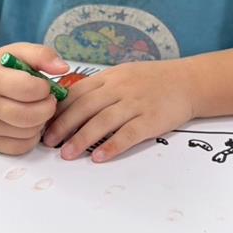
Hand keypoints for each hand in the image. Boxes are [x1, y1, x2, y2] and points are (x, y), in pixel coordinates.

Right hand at [0, 43, 67, 155]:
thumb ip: (43, 55)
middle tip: (47, 100)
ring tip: (36, 109)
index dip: (44, 88)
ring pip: (28, 132)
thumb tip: (63, 68)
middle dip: (48, 108)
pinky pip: (21, 147)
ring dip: (41, 121)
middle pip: (30, 116)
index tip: (44, 85)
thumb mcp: (19, 51)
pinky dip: (32, 137)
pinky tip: (29, 123)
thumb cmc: (0, 66)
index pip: (28, 89)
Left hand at [42, 59, 194, 162]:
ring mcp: (136, 104)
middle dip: (64, 125)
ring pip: (103, 121)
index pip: (78, 92)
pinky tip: (98, 157)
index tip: (44, 123)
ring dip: (82, 138)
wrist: (188, 82)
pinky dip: (112, 146)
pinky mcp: (151, 120)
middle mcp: (121, 88)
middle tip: (48, 142)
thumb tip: (68, 103)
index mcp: (110, 77)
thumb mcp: (123, 75)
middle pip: (86, 106)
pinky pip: (128, 134)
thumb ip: (99, 88)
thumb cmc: (152, 81)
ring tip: (67, 154)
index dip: (59, 109)